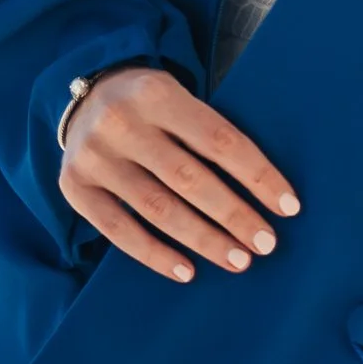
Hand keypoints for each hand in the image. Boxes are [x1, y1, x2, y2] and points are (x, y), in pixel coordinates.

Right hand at [59, 65, 299, 282]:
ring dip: (203, 239)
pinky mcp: (74, 187)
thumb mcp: (178, 97)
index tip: (288, 206)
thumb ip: (208, 131)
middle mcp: (122, 123)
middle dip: (233, 215)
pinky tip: (186, 271)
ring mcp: (94, 157)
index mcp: (158, 93)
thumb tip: (264, 187)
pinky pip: (118, 230)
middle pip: (189, 178)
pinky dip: (155, 254)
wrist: (85, 97)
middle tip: (266, 243)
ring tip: (237, 260)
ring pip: (157, 208)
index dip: (256, 175)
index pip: (218, 139)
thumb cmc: (151, 105)